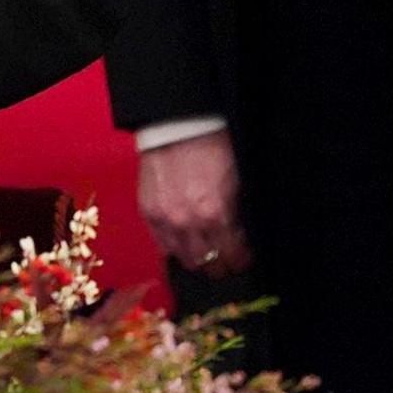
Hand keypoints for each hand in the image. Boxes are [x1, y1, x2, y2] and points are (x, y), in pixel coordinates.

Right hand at [138, 130, 251, 276]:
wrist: (178, 127)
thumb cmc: (212, 148)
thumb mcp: (236, 182)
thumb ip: (236, 213)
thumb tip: (240, 235)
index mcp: (215, 213)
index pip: (232, 254)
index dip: (241, 259)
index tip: (244, 259)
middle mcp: (188, 223)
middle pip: (208, 263)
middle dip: (221, 265)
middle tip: (227, 263)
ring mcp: (165, 220)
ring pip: (184, 259)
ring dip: (198, 261)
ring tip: (206, 257)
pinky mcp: (148, 213)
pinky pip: (162, 245)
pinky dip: (175, 249)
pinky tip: (184, 245)